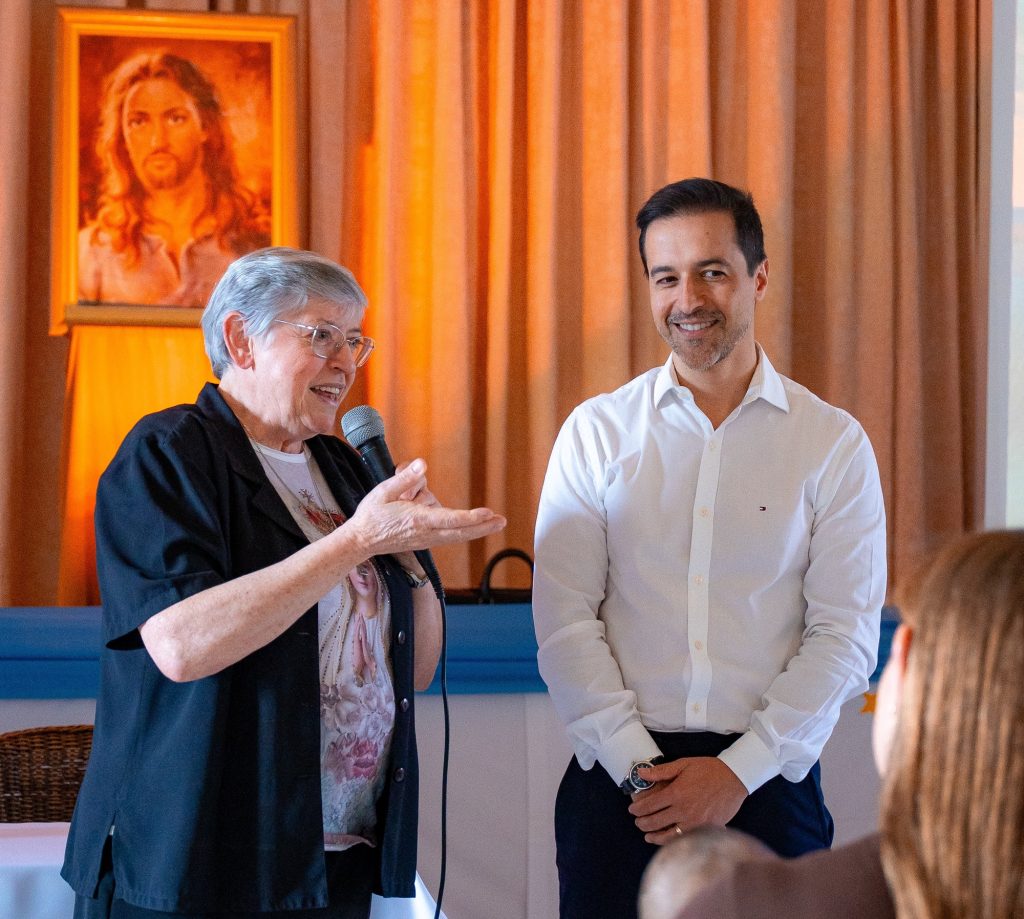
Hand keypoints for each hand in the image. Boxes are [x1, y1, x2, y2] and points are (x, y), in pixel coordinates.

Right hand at [347, 459, 505, 556]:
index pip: (449, 520)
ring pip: (457, 535)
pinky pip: (449, 535)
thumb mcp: (384, 491)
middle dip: (482, 528)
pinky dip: (462, 530)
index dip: (470, 517)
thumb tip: (422, 465)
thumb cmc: (372, 515)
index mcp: (416, 520)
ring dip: (475, 528)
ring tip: (486, 517)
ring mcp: (426, 540)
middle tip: (501, 521)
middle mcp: (425, 533)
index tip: (487, 514)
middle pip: (459, 532)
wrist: (361, 541)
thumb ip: (405, 478)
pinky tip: (477, 525)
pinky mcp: (426, 541)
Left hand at [627, 757, 747, 845]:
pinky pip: (685, 839)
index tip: (632, 810)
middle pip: (656, 822)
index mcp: (676, 793)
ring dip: (655, 836)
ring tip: (647, 836)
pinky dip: (673, 841)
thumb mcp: (683, 765)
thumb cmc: (709, 770)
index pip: (650, 805)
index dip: (637, 809)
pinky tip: (668, 840)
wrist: (735, 779)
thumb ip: (660, 771)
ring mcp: (695, 822)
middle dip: (642, 823)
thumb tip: (640, 773)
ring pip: (669, 835)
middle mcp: (683, 810)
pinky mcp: (706, 829)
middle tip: (637, 822)